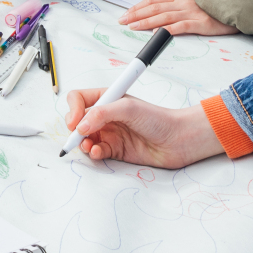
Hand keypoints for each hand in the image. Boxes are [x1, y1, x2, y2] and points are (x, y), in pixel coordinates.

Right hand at [64, 94, 221, 168]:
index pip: (79, 99)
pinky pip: (97, 152)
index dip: (73, 109)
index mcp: (108, 98)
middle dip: (74, 130)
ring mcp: (110, 133)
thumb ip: (102, 114)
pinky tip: (99, 153)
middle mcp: (106, 115)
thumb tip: (80, 126)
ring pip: (85, 138)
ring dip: (83, 143)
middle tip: (77, 137)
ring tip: (89, 146)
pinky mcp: (116, 150)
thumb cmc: (159, 119)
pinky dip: (94, 153)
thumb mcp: (128, 108)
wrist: (178, 141)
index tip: (75, 121)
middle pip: (78, 121)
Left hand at [121, 0, 237, 36]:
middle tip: (123, 20)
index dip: (138, 6)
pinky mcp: (201, 23)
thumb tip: (160, 7)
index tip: (127, 13)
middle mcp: (183, 1)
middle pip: (154, 7)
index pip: (154, 0)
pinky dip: (167, 29)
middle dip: (136, 14)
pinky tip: (156, 33)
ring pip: (163, 16)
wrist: (236, 2)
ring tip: (133, 26)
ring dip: (146, 22)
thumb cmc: (215, 0)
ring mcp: (192, 11)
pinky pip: (181, 26)